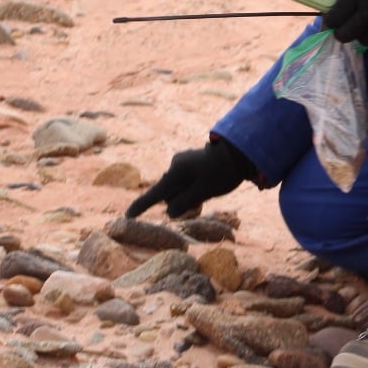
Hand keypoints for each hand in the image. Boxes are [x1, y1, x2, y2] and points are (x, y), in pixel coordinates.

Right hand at [125, 137, 256, 218]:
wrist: (239, 151)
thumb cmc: (223, 172)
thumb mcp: (204, 191)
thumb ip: (184, 203)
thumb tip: (169, 211)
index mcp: (176, 172)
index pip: (155, 194)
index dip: (141, 206)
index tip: (128, 216)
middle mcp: (175, 166)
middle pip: (169, 194)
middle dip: (180, 201)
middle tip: (203, 198)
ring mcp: (182, 163)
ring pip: (178, 189)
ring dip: (188, 195)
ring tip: (210, 187)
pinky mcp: (190, 163)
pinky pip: (185, 182)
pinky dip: (192, 188)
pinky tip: (209, 183)